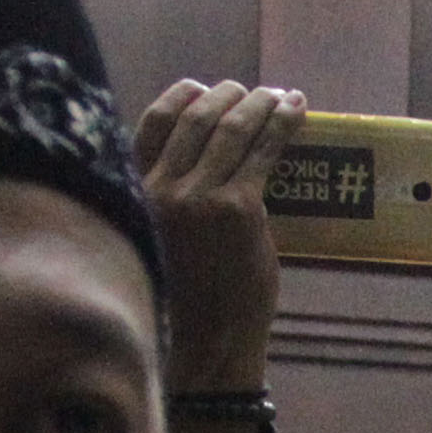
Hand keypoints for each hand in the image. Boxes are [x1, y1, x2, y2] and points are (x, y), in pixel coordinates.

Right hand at [137, 78, 303, 388]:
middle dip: (226, 95)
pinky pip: (264, 151)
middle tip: (249, 90)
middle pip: (194, 118)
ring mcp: (198, 196)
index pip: (149, 124)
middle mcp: (160, 188)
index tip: (199, 87)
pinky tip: (297, 110)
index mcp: (134, 193)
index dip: (178, 97)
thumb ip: (168, 201)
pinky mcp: (238, 209)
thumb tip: (203, 165)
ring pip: (232, 129)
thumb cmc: (186, 301)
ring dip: (259, 104)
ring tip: (278, 95)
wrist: (206, 345)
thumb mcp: (158, 241)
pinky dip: (283, 124)